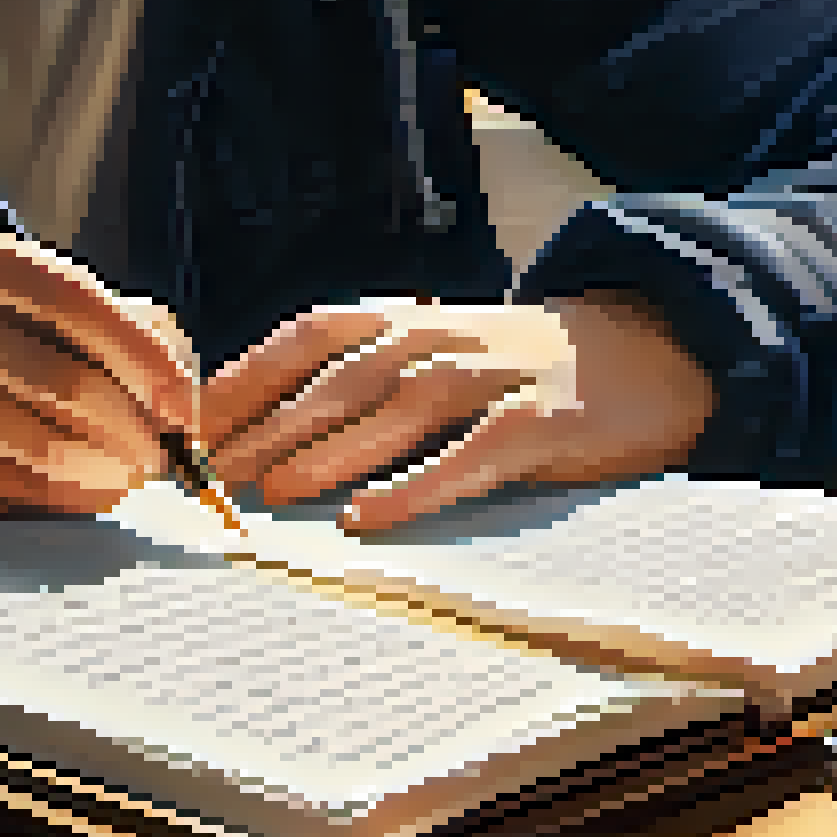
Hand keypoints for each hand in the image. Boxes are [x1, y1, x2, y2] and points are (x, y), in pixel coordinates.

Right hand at [0, 227, 195, 517]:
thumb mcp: (34, 305)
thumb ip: (120, 327)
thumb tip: (180, 400)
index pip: (72, 300)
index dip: (143, 358)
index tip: (181, 409)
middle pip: (60, 383)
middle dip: (129, 432)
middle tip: (156, 462)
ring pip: (29, 452)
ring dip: (95, 480)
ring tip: (118, 484)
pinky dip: (37, 509)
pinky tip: (59, 502)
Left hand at [203, 292, 716, 531]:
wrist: (645, 347)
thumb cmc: (516, 364)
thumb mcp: (435, 347)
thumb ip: (364, 375)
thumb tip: (261, 426)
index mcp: (404, 318)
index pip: (306, 336)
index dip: (245, 375)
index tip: (191, 421)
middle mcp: (438, 337)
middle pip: (337, 378)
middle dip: (269, 424)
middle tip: (214, 471)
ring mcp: (491, 376)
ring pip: (395, 409)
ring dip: (328, 451)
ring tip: (273, 492)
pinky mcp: (541, 421)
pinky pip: (469, 456)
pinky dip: (415, 487)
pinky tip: (369, 518)